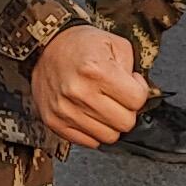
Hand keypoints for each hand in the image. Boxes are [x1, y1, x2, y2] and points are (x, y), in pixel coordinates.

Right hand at [29, 23, 147, 148]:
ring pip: (108, 137)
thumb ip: (133, 69)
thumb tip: (140, 94)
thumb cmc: (80, 44)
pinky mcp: (54, 122)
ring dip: (110, 122)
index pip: (137, 100)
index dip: (139, 91)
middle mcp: (79, 92)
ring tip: (102, 104)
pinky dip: (93, 130)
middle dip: (126, 110)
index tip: (130, 83)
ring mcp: (64, 110)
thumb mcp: (115, 44)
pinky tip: (89, 113)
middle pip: (125, 123)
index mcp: (96, 70)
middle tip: (117, 96)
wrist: (44, 47)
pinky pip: (89, 142)